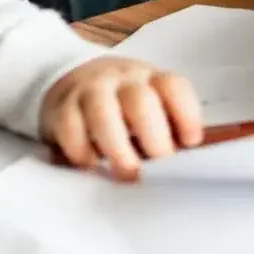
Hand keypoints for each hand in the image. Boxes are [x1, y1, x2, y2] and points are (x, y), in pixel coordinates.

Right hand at [40, 55, 203, 181]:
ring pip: (102, 112)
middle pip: (140, 101)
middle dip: (153, 140)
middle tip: (158, 169)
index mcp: (150, 80)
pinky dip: (81, 150)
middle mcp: (122, 80)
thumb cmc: (121, 106)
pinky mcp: (62, 105)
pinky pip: (69, 125)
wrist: (73, 81)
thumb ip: (166, 130)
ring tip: (126, 173)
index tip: (190, 143)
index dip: (186, 115)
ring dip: (117, 149)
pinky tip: (90, 163)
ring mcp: (90, 89)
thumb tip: (187, 166)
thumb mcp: (148, 108)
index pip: (173, 87)